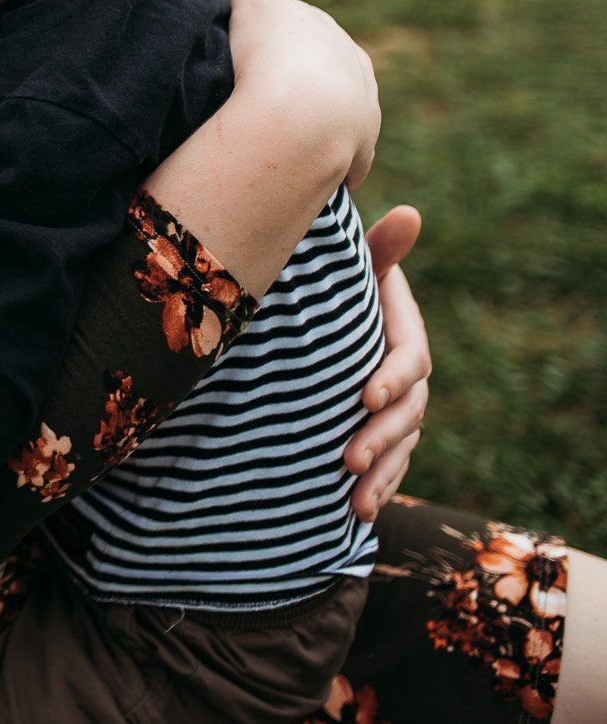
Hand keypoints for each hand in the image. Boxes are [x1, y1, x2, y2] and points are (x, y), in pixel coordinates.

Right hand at [226, 0, 379, 186]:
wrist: (300, 112)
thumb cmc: (269, 56)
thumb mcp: (253, 11)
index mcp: (331, 34)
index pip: (307, 37)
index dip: (280, 50)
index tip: (256, 64)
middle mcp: (357, 68)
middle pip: (330, 75)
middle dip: (305, 85)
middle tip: (264, 102)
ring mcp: (365, 110)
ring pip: (343, 115)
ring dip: (320, 125)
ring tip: (280, 138)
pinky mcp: (362, 152)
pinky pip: (348, 159)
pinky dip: (331, 164)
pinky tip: (303, 169)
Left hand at [345, 204, 430, 518]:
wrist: (314, 316)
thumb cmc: (332, 285)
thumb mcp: (353, 267)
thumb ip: (379, 249)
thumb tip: (410, 212)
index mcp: (402, 333)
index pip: (410, 360)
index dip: (391, 378)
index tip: (364, 396)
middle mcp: (406, 376)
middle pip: (408, 413)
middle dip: (381, 438)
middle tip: (348, 458)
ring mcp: (397, 409)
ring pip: (401, 447)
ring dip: (383, 474)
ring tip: (357, 501)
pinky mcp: (379, 434)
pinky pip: (389, 465)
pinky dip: (378, 487)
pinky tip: (360, 513)